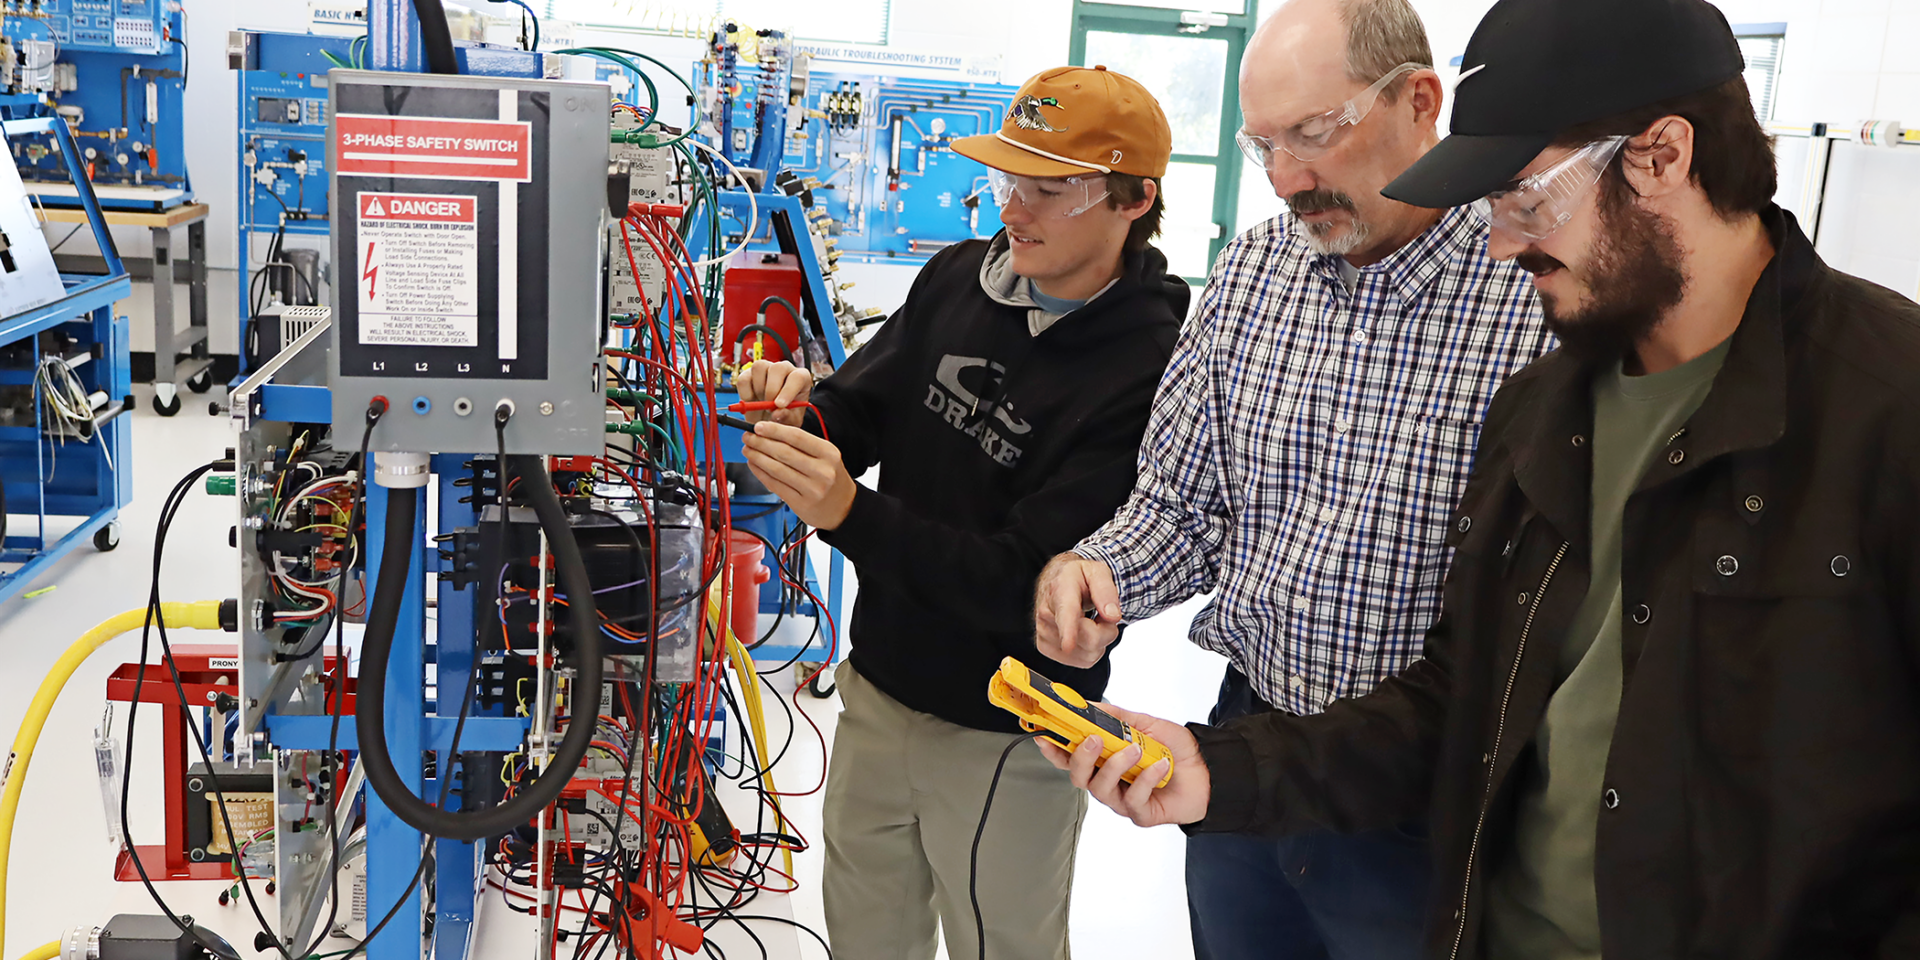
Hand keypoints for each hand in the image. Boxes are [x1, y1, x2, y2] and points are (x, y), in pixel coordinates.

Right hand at [736, 360, 812, 426]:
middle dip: (772, 390)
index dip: (788, 390)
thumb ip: (787, 417)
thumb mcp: (791, 421)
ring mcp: (766, 369)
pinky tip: (752, 402)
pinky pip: (743, 379)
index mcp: (800, 378)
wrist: (770, 419)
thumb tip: (778, 413)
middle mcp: (784, 369)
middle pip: (777, 368)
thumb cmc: (786, 416)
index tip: (780, 405)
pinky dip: (745, 393)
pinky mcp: (748, 374)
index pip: (797, 377)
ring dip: (759, 389)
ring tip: (762, 404)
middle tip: (770, 407)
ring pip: (759, 368)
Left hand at [740, 421, 856, 529]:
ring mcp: (811, 489)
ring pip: (776, 469)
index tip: (759, 427)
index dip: (774, 431)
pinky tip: (754, 465)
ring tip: (748, 450)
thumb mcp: (826, 456)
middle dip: (760, 443)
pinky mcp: (801, 504)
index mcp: (829, 453)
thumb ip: (802, 445)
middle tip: (748, 437)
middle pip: (784, 452)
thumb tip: (770, 433)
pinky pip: (775, 485)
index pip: (797, 437)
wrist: (844, 507)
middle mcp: (822, 471)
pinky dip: (761, 473)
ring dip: (757, 457)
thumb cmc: (832, 478)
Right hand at [1034, 552, 1122, 668]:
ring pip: (1088, 654)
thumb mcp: (1098, 571)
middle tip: (1102, 614)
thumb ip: (1106, 591)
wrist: (1056, 581)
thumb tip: (1112, 616)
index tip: (1067, 645)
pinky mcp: (1046, 648)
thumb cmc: (1077, 577)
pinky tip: (1082, 633)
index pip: (1066, 614)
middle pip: (1090, 639)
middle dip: (1106, 630)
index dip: (1068, 632)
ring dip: (1098, 641)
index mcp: (1061, 590)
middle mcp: (1047, 613)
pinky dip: (1089, 649)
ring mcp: (1043, 633)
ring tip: (1089, 621)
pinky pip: (1083, 661)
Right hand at [1036, 702, 1209, 826]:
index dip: (1054, 749)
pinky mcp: (1140, 814)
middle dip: (1080, 758)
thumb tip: (1091, 705)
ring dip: (1115, 766)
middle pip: (1077, 777)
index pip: (1070, 757)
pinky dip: (1145, 780)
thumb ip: (1118, 717)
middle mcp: (1108, 781)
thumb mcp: (1146, 724)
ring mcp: (1122, 800)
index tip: (1045, 735)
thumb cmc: (1176, 749)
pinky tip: (1160, 766)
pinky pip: (1132, 800)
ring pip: (1100, 790)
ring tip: (1135, 750)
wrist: (1209, 770)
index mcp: (1104, 760)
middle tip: (1094, 740)